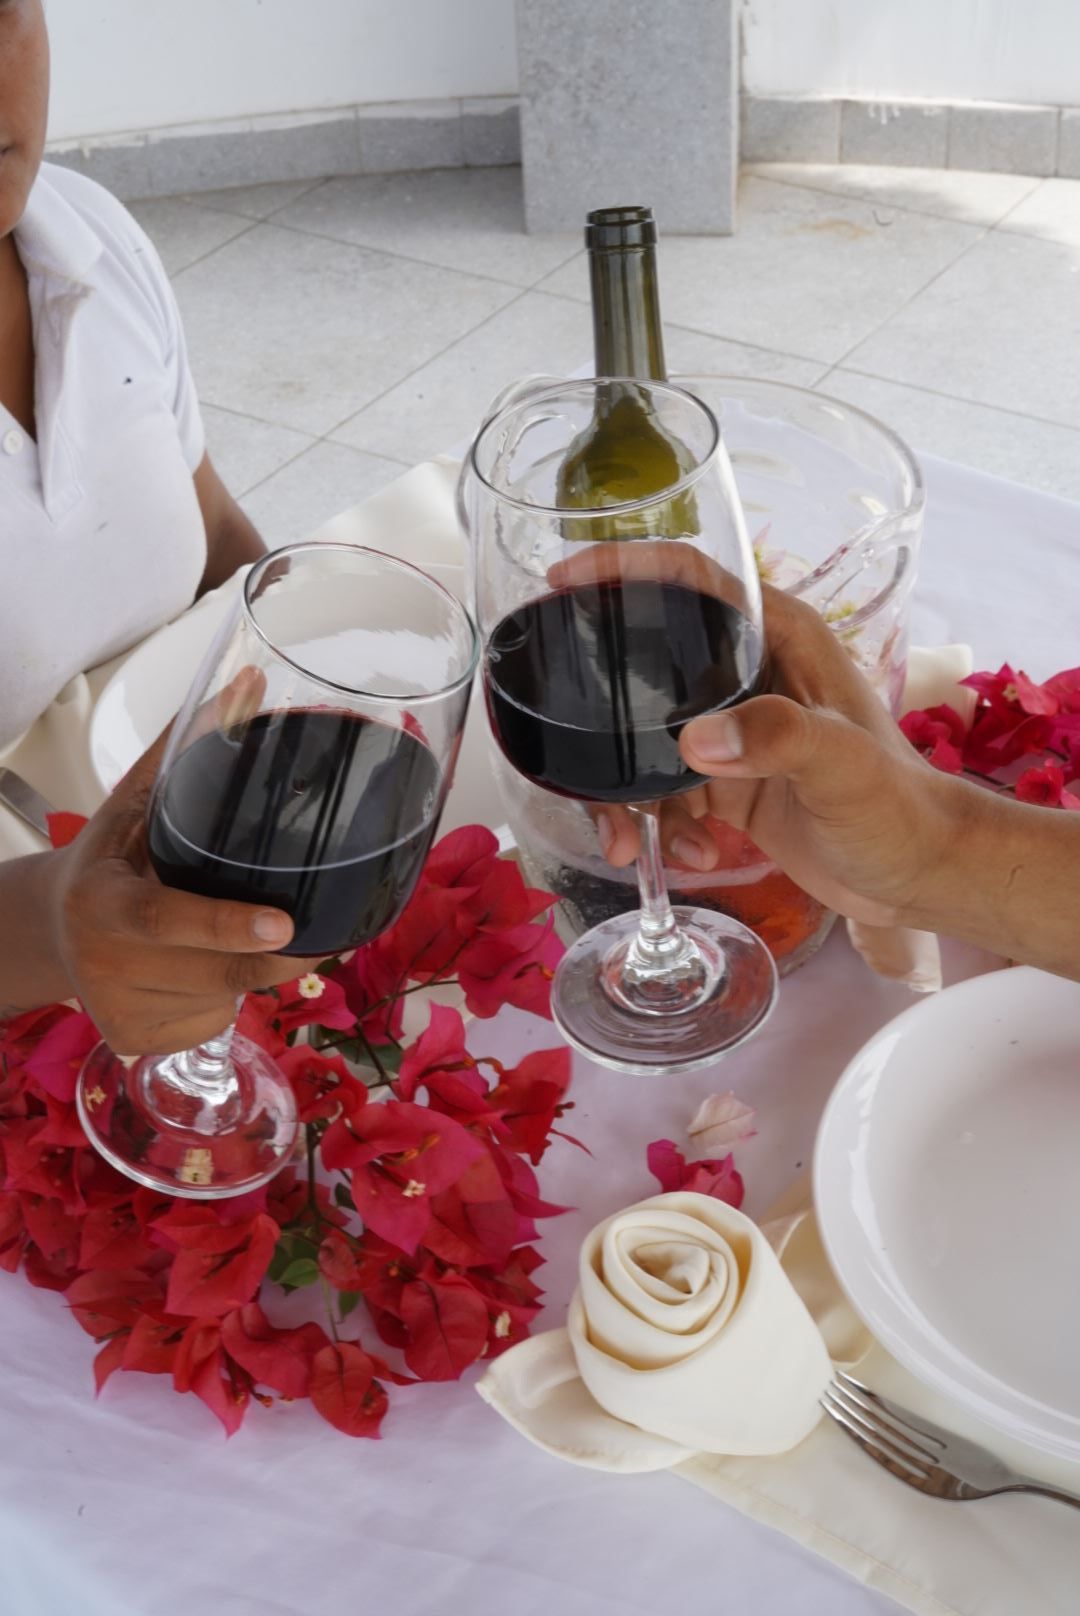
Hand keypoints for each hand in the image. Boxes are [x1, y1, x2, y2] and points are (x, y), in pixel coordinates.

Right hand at [47, 725, 315, 1056]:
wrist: (50, 930)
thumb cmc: (114, 857)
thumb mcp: (138, 801)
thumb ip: (192, 746)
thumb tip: (251, 681)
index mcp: (103, 902)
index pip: (170, 918)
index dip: (227, 925)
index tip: (284, 923)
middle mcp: (105, 964)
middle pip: (221, 971)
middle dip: (276, 955)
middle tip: (309, 930)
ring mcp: (118, 1012)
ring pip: (226, 999)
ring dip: (247, 971)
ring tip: (224, 939)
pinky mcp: (136, 1044)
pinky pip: (214, 1023)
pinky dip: (224, 999)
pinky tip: (198, 973)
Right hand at [598, 586, 958, 928]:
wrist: (915, 874)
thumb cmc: (897, 807)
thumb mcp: (842, 764)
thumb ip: (778, 738)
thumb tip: (694, 740)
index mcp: (777, 635)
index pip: (688, 576)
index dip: (622, 569)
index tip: (562, 583)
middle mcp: (746, 670)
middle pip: (646, 666)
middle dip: (606, 722)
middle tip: (574, 758)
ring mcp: (731, 727)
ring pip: (644, 740)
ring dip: (628, 794)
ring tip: (630, 841)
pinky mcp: (723, 779)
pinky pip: (662, 790)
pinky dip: (663, 826)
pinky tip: (694, 855)